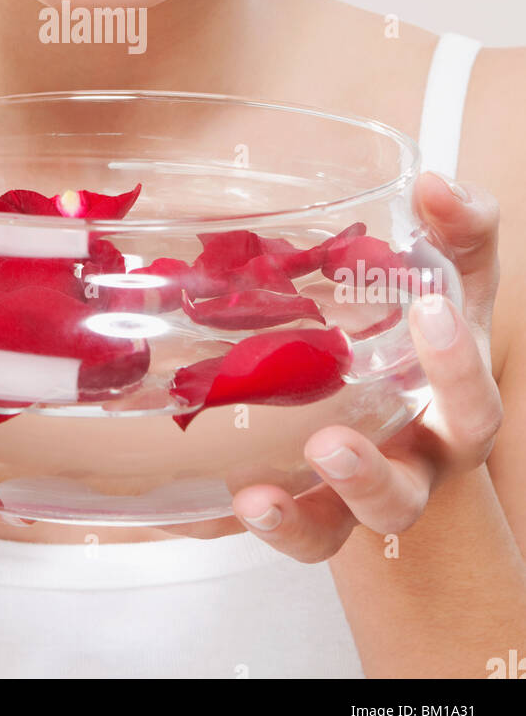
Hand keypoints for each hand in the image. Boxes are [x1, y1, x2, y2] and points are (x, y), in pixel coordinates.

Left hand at [223, 170, 503, 558]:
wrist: (402, 394)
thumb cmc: (427, 324)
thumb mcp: (451, 271)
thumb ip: (457, 225)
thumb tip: (435, 183)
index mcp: (453, 406)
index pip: (471, 400)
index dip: (456, 364)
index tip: (431, 308)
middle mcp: (416, 459)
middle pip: (411, 489)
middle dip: (375, 472)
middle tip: (331, 441)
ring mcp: (365, 488)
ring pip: (347, 527)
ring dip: (311, 516)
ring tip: (264, 496)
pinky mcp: (317, 502)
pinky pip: (305, 532)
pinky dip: (278, 523)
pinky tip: (245, 499)